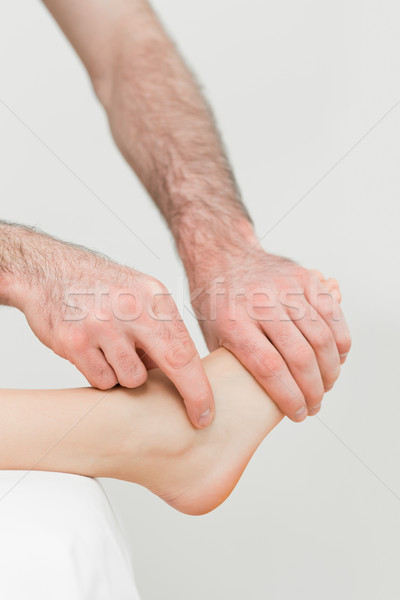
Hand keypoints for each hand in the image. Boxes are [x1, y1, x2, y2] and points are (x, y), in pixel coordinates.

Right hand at [11, 237, 213, 427]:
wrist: (47, 271)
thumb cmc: (100, 288)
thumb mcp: (139, 294)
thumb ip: (160, 328)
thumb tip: (180, 373)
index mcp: (153, 296)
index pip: (186, 347)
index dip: (200, 385)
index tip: (206, 410)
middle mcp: (131, 308)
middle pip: (173, 362)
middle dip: (191, 394)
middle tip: (199, 418)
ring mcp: (102, 325)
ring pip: (131, 379)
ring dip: (125, 374)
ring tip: (111, 351)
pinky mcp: (75, 342)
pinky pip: (101, 380)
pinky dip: (100, 374)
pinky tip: (92, 352)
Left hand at [188, 247, 350, 420]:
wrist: (223, 255)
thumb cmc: (216, 302)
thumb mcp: (210, 336)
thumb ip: (230, 366)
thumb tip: (245, 405)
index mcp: (233, 322)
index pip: (270, 368)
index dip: (290, 397)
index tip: (298, 414)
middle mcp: (261, 303)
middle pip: (300, 356)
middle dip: (314, 390)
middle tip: (314, 405)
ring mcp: (284, 288)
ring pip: (321, 337)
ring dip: (330, 369)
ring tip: (326, 385)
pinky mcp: (303, 278)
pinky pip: (332, 313)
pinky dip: (341, 339)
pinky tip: (337, 357)